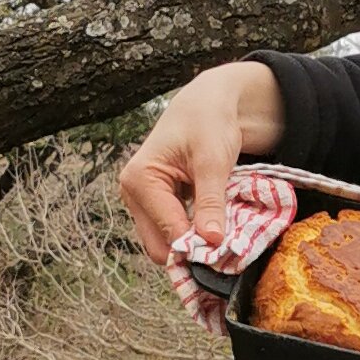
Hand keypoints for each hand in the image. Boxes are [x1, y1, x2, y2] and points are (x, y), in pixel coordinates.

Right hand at [116, 61, 287, 264]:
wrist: (207, 104)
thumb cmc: (208, 123)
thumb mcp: (213, 162)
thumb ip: (211, 203)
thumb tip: (212, 242)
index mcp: (139, 179)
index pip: (167, 231)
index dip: (196, 247)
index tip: (226, 255)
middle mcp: (132, 193)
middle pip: (158, 246)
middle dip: (189, 253)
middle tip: (224, 253)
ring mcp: (141, 202)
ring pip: (164, 243)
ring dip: (191, 246)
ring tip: (220, 238)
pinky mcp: (154, 206)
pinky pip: (170, 233)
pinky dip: (191, 237)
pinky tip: (211, 229)